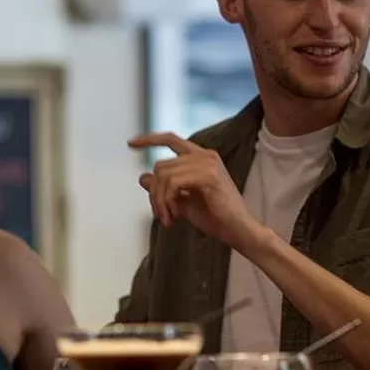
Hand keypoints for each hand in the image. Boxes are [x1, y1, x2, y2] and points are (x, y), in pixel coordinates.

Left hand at [129, 132, 263, 251]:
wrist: (238, 230)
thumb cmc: (215, 217)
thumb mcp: (183, 201)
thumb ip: (164, 188)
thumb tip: (143, 177)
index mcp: (201, 157)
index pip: (171, 140)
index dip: (150, 139)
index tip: (131, 143)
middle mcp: (205, 155)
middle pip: (161, 166)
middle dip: (155, 194)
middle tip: (161, 214)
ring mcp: (208, 164)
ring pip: (164, 176)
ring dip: (160, 201)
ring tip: (168, 218)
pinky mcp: (209, 176)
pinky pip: (173, 183)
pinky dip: (168, 201)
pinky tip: (175, 215)